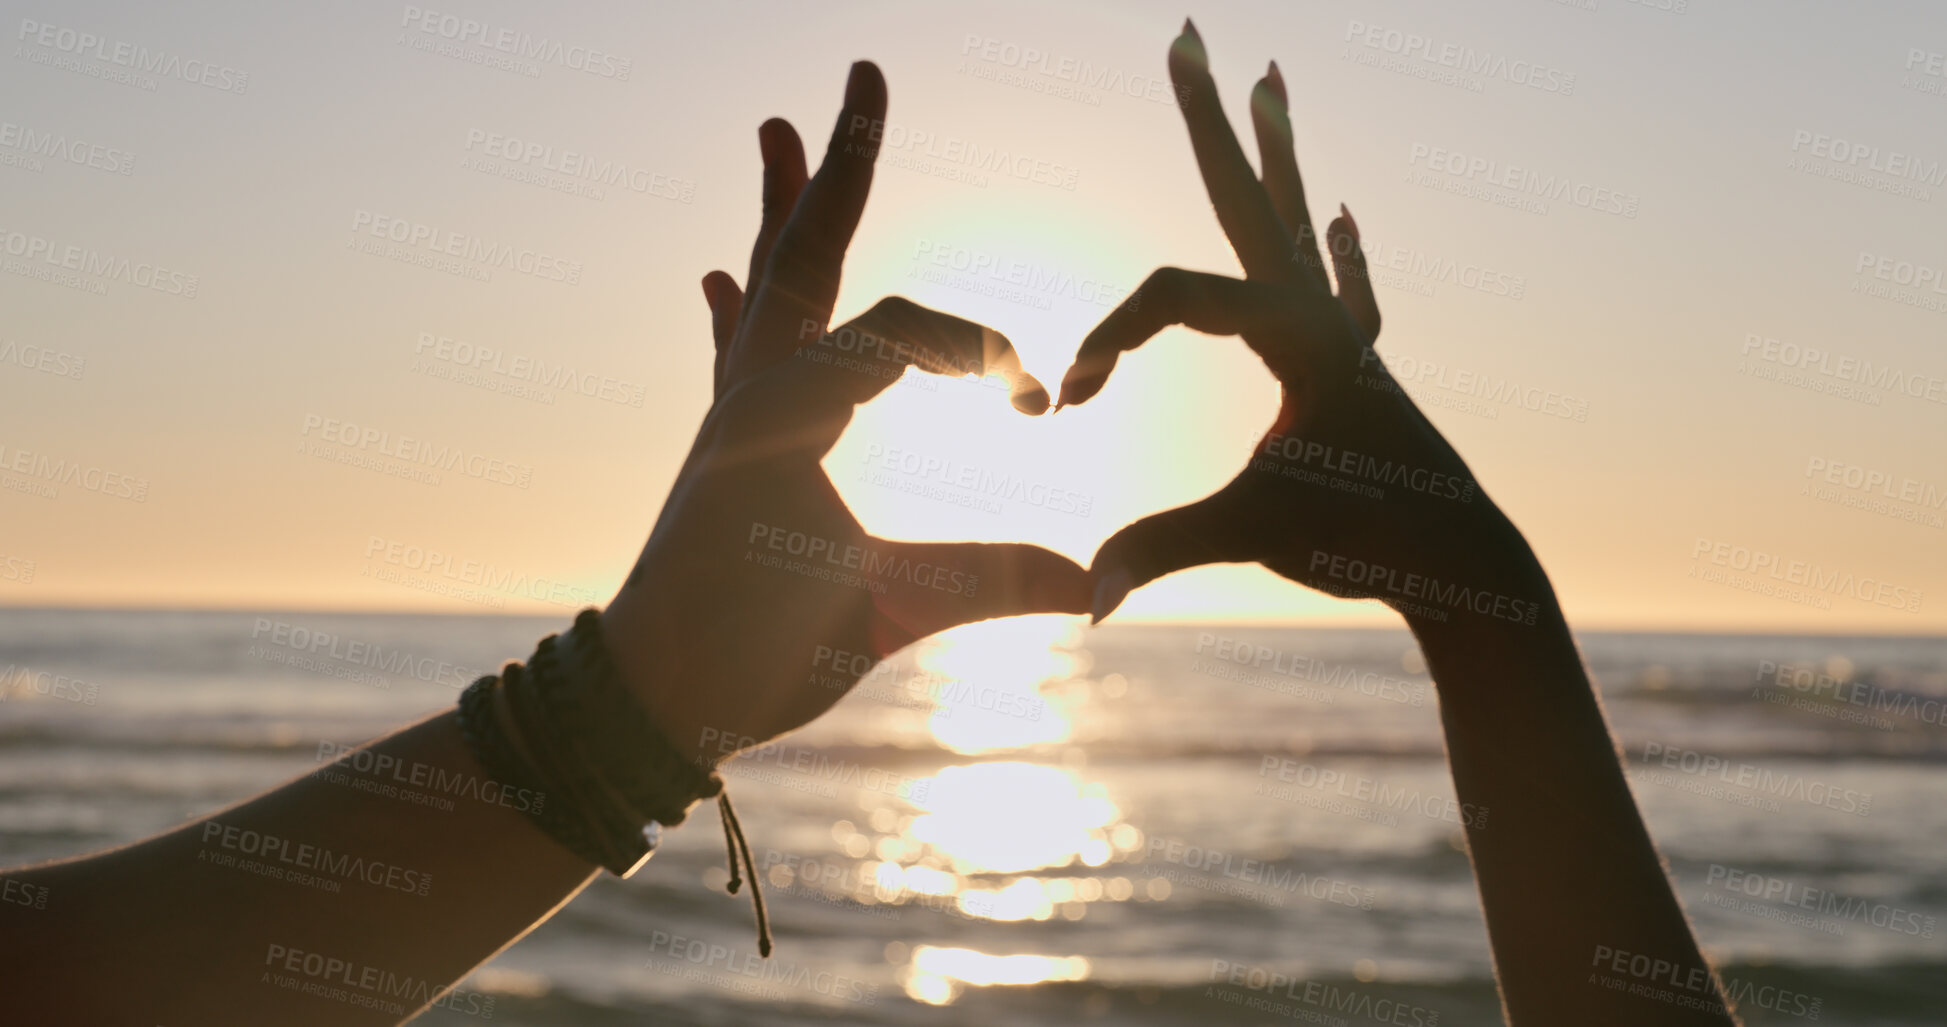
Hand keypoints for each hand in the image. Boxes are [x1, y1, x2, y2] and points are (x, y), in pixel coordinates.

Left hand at [603, 63, 1090, 765]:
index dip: (975, 350)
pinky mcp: (729, 448)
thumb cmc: (746, 657)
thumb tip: (1101, 586)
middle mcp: (752, 395)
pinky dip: (738, 306)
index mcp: (784, 416)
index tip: (1033, 404)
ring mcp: (735, 415)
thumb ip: (988, 587)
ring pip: (769, 288)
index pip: (894, 332)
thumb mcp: (873, 616)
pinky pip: (736, 351)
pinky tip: (715, 275)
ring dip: (783, 210)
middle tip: (860, 73)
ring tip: (776, 129)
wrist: (644, 698)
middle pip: (809, 255)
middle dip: (844, 166)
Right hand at [1061, 23, 1538, 628]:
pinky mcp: (1358, 373)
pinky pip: (1345, 290)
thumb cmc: (1368, 545)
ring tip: (1273, 77)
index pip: (1175, 298)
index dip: (1107, 341)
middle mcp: (1321, 317)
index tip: (1068, 405)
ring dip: (1279, 153)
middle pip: (1249, 196)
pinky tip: (1347, 216)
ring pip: (1299, 224)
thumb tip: (1083, 607)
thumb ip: (1162, 552)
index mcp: (1296, 334)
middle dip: (1209, 119)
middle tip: (1189, 34)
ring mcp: (1343, 338)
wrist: (1467, 567)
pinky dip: (1340, 251)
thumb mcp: (1253, 536)